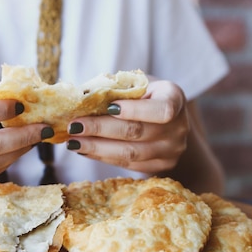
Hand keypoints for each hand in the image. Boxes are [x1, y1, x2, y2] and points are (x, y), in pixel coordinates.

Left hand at [66, 78, 189, 174]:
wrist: (166, 121)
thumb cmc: (145, 95)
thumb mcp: (136, 83)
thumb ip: (116, 88)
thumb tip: (80, 97)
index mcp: (175, 98)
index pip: (160, 110)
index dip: (134, 110)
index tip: (107, 107)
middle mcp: (178, 128)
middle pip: (137, 132)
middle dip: (100, 129)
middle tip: (74, 126)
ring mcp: (170, 151)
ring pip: (129, 153)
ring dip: (96, 148)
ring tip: (73, 142)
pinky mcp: (158, 167)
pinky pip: (126, 164)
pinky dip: (102, 157)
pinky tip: (84, 150)